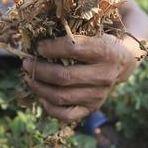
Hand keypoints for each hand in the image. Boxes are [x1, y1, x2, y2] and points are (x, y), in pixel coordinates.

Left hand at [22, 34, 141, 121]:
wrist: (122, 62)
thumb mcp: (92, 32)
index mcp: (105, 52)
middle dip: (38, 70)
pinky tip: (41, 96)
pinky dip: (49, 107)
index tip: (38, 47)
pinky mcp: (92, 108)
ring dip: (39, 87)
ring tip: (29, 78)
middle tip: (26, 63)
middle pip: (63, 76)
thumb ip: (70, 34)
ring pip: (61, 97)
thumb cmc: (99, 42)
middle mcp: (104, 76)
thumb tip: (36, 38)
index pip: (72, 49)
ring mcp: (98, 95)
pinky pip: (66, 115)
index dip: (50, 48)